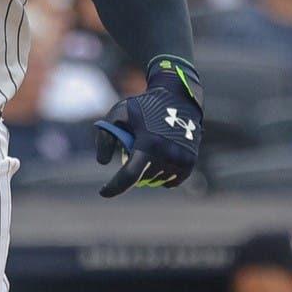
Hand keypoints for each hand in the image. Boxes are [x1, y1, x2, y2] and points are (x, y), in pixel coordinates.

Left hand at [92, 55, 202, 197]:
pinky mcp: (189, 162)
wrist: (178, 99)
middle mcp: (167, 154)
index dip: (114, 188)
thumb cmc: (144, 106)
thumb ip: (105, 137)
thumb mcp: (118, 114)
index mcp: (149, 143)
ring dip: (147, 173)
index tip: (103, 192)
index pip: (129, 176)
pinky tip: (158, 161)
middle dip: (132, 172)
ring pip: (156, 180)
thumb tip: (102, 163)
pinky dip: (161, 175)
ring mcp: (180, 160)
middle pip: (142, 179)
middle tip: (131, 154)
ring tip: (146, 155)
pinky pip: (170, 181)